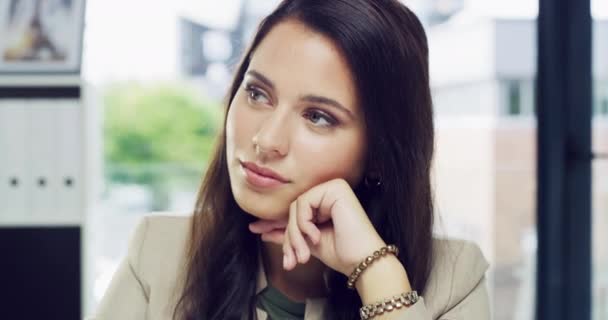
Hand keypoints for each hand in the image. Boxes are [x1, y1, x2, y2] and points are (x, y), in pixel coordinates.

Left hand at [248, 178, 385, 275]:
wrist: (362, 261)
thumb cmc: (342, 253)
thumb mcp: (308, 243)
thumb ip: (288, 235)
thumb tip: (262, 231)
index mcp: (325, 201)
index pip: (294, 211)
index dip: (275, 223)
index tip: (255, 230)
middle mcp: (330, 190)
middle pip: (293, 209)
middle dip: (289, 236)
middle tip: (292, 259)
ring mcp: (333, 187)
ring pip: (296, 207)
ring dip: (295, 234)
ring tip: (303, 254)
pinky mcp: (336, 188)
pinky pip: (304, 203)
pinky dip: (304, 223)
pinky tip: (316, 237)